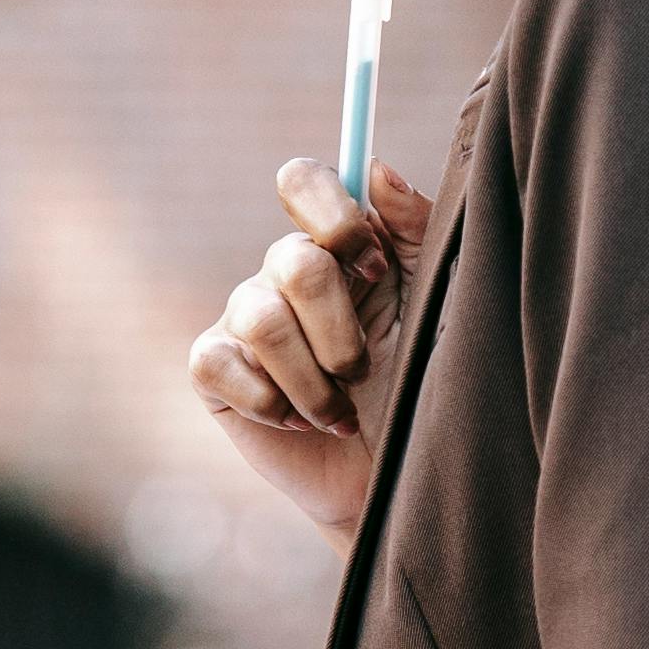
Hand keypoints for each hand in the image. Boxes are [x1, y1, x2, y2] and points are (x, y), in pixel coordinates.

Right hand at [186, 155, 435, 538]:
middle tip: (363, 368)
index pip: (303, 181)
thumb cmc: (420, 384)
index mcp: (337, 245)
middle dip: (340, 330)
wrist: (394, 475)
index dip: (334, 218)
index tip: (375, 269)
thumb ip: (416, 232)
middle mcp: (283, 271)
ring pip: (262, 319)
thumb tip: (376, 173)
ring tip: (338, 409)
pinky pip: (221, 362)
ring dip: (313, 379)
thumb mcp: (435, 304)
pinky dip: (270, 402)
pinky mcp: (214, 369)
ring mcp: (243, 316)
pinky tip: (298, 422)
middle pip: (293, 261)